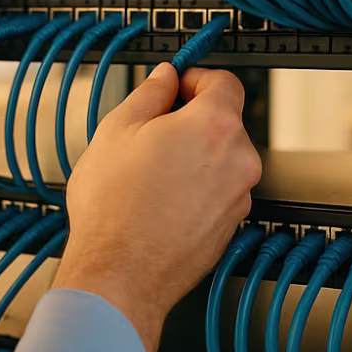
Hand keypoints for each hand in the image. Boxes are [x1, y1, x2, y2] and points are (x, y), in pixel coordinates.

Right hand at [54, 64, 261, 351]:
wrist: (119, 274)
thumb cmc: (114, 210)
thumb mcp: (117, 130)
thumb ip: (149, 94)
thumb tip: (164, 78)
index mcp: (215, 127)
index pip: (224, 82)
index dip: (196, 78)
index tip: (176, 86)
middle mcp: (238, 161)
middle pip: (223, 122)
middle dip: (190, 121)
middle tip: (151, 133)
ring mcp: (238, 197)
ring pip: (219, 160)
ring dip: (193, 157)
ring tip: (149, 174)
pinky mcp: (230, 226)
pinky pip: (216, 192)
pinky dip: (195, 190)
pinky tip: (160, 201)